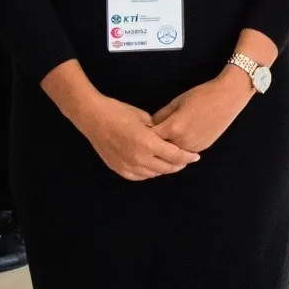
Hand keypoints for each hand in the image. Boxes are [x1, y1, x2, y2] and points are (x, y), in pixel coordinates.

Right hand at [74, 93, 200, 181]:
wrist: (93, 118)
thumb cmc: (119, 112)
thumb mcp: (144, 117)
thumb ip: (158, 130)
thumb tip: (168, 137)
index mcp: (148, 143)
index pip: (175, 155)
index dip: (188, 157)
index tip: (196, 156)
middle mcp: (139, 158)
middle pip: (166, 167)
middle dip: (179, 165)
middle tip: (186, 160)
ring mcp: (127, 165)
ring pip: (153, 174)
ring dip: (164, 169)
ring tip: (172, 163)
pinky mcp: (118, 168)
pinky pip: (138, 176)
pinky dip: (149, 173)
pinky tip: (153, 167)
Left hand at [150, 65, 253, 152]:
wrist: (228, 98)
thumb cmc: (202, 95)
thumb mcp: (177, 101)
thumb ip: (161, 115)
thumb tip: (150, 125)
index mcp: (173, 128)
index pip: (151, 137)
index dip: (144, 134)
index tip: (141, 131)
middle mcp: (182, 141)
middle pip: (160, 148)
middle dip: (154, 144)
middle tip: (150, 138)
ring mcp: (193, 147)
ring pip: (173, 153)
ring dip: (167, 148)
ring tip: (164, 140)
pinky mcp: (202, 147)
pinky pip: (185, 152)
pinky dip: (180, 148)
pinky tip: (179, 139)